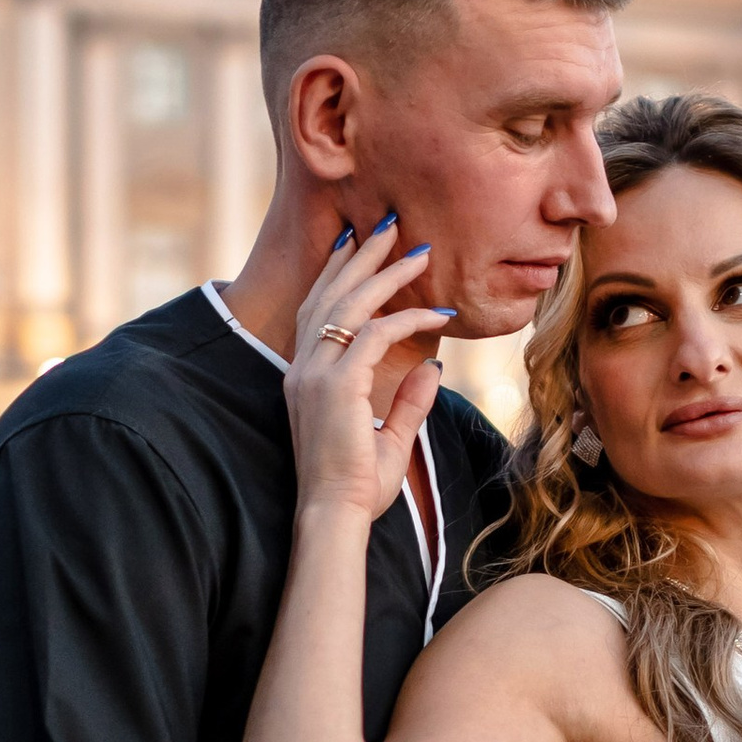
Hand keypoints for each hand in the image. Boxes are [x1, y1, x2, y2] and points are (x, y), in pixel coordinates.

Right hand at [286, 220, 454, 524]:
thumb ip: (409, 400)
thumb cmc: (356, 487)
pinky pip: (376, 335)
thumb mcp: (389, 437)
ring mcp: (315, 374)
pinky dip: (408, 318)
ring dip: (386, 273)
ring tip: (417, 249)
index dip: (338, 274)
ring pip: (351, 305)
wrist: (334, 516)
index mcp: (304, 377)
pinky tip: (438, 311)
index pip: (317, 310)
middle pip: (330, 295)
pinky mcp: (336, 384)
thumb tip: (433, 366)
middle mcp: (303, 368)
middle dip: (361, 257)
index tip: (359, 244)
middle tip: (388, 226)